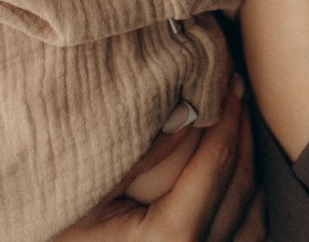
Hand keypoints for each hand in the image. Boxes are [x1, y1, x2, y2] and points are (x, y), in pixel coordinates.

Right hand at [54, 77, 264, 241]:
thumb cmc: (57, 223)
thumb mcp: (87, 182)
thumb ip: (140, 149)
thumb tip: (189, 110)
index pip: (214, 173)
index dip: (227, 123)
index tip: (229, 83)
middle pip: (240, 193)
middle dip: (242, 135)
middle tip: (237, 90)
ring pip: (251, 220)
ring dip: (249, 167)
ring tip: (239, 121)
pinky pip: (244, 240)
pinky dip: (246, 202)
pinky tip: (235, 170)